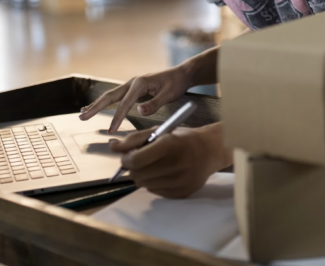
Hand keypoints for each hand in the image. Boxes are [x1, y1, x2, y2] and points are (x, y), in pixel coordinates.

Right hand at [79, 66, 191, 133]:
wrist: (180, 74)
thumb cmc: (176, 84)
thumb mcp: (169, 94)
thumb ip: (155, 103)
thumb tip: (139, 110)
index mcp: (140, 83)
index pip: (125, 103)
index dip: (117, 118)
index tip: (111, 131)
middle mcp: (132, 82)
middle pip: (110, 96)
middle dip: (96, 107)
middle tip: (82, 117)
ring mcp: (131, 85)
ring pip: (110, 96)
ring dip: (96, 104)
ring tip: (82, 113)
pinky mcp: (132, 89)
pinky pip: (115, 97)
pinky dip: (103, 102)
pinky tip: (93, 107)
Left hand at [109, 122, 229, 198]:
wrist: (211, 150)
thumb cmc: (183, 139)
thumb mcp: (161, 131)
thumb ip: (135, 139)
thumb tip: (113, 148)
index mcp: (170, 145)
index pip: (136, 160)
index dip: (126, 159)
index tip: (127, 155)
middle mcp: (177, 164)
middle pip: (137, 174)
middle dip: (133, 167)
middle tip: (140, 160)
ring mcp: (180, 181)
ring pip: (144, 184)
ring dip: (143, 175)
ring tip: (154, 165)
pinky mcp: (182, 193)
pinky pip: (155, 191)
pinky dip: (154, 183)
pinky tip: (164, 173)